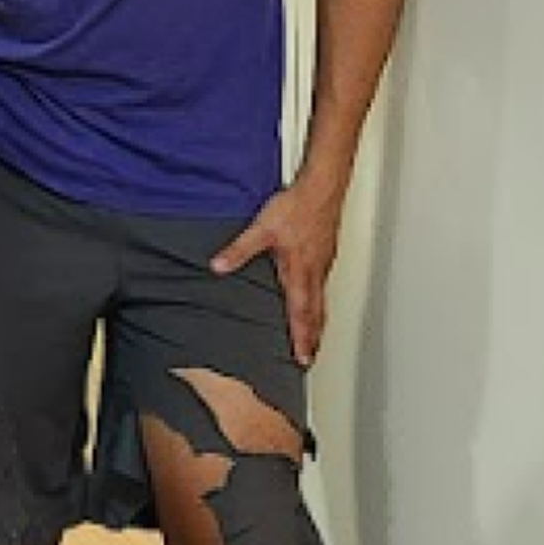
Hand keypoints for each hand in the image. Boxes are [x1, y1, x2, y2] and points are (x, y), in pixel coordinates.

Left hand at [212, 172, 349, 361]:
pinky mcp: (325, 253)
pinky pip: (323, 284)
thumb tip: (218, 267)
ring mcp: (323, 263)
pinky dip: (319, 301)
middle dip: (312, 337)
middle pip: (316, 313)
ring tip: (314, 338)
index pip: (301, 313)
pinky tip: (313, 300)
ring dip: (317, 321)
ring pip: (321, 299)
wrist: (322, 187)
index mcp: (300, 271)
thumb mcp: (261, 229)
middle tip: (309, 358)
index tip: (303, 357)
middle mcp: (315, 271)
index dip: (302, 337)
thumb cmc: (297, 207)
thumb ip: (239, 250)